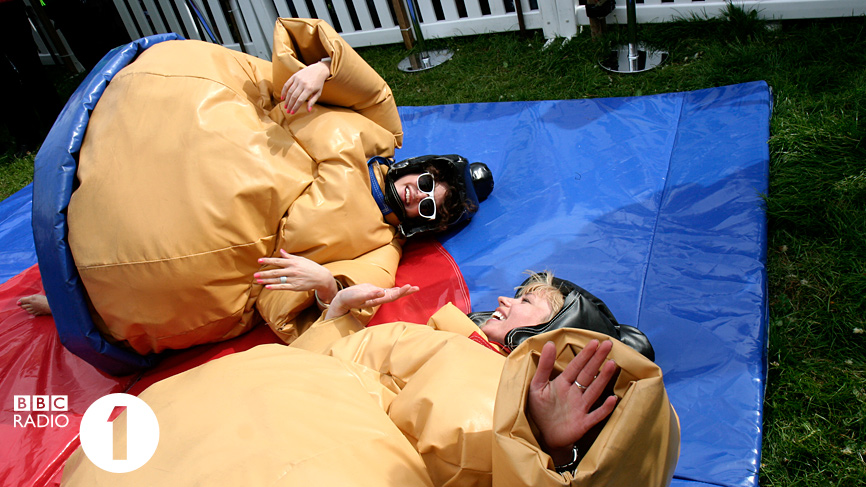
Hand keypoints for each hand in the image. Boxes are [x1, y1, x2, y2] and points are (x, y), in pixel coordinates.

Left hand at [256, 250, 337, 302]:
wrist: (321, 277)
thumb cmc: (310, 267)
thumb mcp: (301, 259)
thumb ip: (290, 256)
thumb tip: (281, 251)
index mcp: (293, 263)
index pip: (277, 261)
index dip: (268, 261)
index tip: (259, 260)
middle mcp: (292, 270)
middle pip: (275, 272)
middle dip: (264, 273)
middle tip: (254, 274)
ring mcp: (293, 279)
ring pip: (277, 280)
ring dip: (266, 280)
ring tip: (258, 280)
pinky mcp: (295, 287)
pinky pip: (283, 287)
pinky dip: (274, 287)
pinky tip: (267, 287)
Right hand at [281, 59, 330, 114]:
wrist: (319, 69)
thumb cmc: (319, 83)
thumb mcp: (318, 93)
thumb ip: (312, 101)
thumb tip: (308, 110)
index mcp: (309, 89)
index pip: (300, 100)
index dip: (295, 107)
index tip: (292, 113)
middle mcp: (303, 84)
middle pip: (294, 97)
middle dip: (290, 105)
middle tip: (287, 111)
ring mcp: (298, 79)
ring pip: (289, 91)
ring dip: (287, 100)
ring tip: (285, 106)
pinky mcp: (294, 76)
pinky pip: (287, 84)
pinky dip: (284, 91)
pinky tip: (282, 97)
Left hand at [325, 283, 418, 319]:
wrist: (342, 299)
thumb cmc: (356, 296)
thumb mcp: (367, 293)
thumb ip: (376, 293)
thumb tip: (385, 292)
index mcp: (379, 296)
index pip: (394, 294)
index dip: (403, 291)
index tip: (413, 288)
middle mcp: (375, 298)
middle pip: (392, 295)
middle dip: (403, 292)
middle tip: (415, 288)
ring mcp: (368, 297)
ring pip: (383, 296)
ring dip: (394, 293)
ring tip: (405, 288)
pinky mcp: (360, 297)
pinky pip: (369, 296)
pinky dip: (375, 294)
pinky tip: (381, 291)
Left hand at [527, 339, 617, 463]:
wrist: (545, 435)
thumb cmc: (541, 410)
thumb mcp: (537, 386)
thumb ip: (544, 366)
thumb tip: (549, 344)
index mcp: (563, 383)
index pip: (576, 366)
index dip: (585, 354)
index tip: (595, 342)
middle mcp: (575, 393)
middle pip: (588, 374)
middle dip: (598, 359)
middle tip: (608, 344)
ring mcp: (581, 407)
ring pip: (594, 390)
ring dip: (603, 378)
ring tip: (612, 364)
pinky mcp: (583, 423)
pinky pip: (596, 415)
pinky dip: (604, 408)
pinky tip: (612, 399)